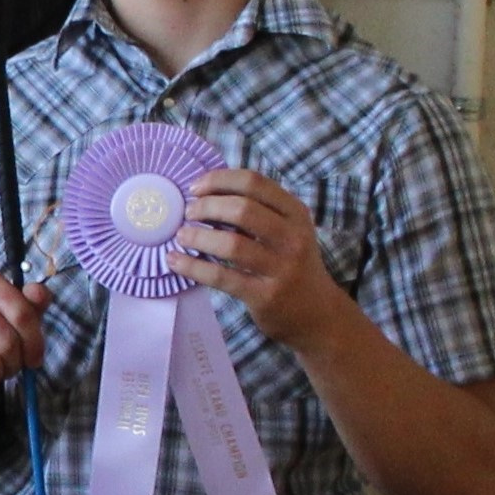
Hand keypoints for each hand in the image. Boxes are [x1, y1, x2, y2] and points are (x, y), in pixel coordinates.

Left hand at [172, 169, 340, 349]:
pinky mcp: (264, 295)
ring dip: (198, 236)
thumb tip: (207, 193)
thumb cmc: (292, 264)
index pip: (254, 183)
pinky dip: (193, 267)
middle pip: (242, 209)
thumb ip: (258, 211)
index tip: (195, 188)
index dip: (219, 180)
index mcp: (295, 213)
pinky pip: (222, 277)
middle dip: (207, 207)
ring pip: (231, 244)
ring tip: (181, 235)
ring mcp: (280, 268)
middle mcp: (292, 237)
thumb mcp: (288, 230)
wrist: (319, 315)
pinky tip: (175, 261)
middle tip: (188, 213)